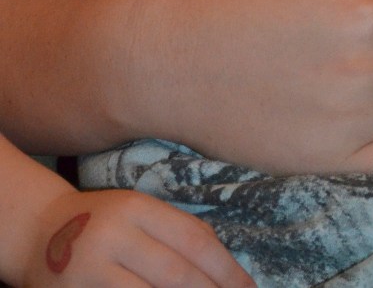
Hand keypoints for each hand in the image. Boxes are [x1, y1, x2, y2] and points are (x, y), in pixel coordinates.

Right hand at [23, 189, 251, 287]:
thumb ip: (177, 232)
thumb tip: (226, 265)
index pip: (194, 240)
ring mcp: (92, 268)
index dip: (226, 269)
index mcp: (138, 208)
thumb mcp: (139, 213)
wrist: (38, 233)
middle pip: (176, 273)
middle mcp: (116, 235)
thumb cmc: (103, 224)